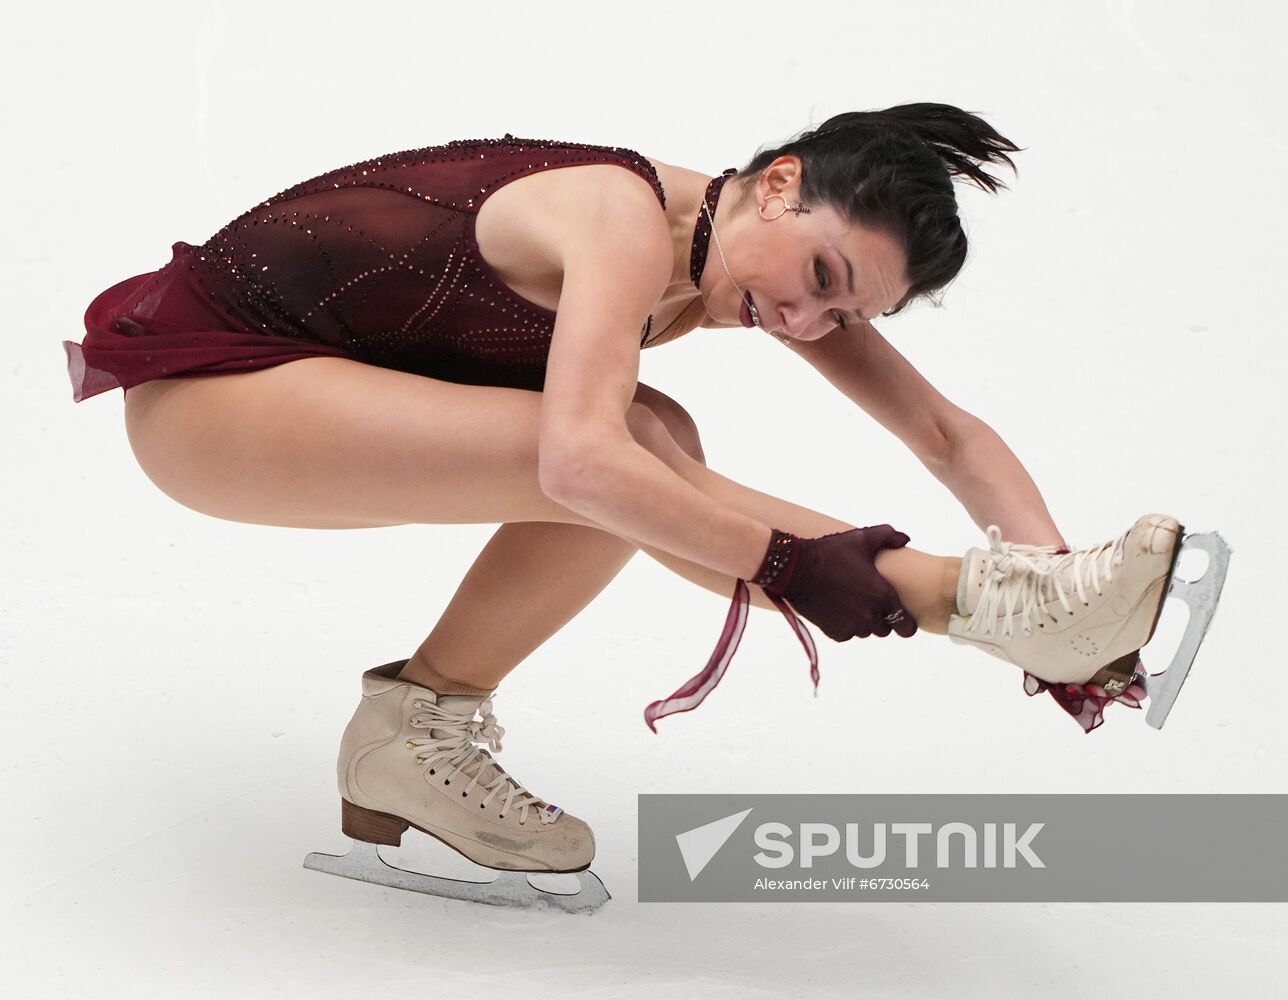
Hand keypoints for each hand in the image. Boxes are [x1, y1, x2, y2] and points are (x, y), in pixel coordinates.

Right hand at [760, 525, 918, 641]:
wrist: (795, 569)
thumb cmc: (831, 552)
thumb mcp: (862, 538)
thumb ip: (889, 536)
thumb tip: (905, 539)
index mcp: (883, 596)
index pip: (905, 625)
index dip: (905, 623)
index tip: (902, 619)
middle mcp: (870, 615)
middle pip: (885, 629)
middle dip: (881, 618)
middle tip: (868, 600)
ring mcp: (852, 627)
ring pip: (866, 631)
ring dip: (863, 621)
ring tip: (851, 602)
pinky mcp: (835, 633)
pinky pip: (847, 634)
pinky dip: (845, 625)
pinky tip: (837, 608)